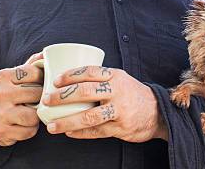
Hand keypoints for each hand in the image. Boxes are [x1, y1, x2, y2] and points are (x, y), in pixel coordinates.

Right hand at [0, 52, 43, 150]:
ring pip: (33, 115)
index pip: (34, 72)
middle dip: (41, 98)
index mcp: (2, 76)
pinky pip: (29, 131)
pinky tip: (23, 125)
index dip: (42, 79)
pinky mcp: (2, 131)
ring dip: (36, 116)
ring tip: (30, 113)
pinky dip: (30, 129)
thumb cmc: (10, 94)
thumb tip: (46, 53)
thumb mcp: (16, 77)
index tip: (39, 83)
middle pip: (36, 94)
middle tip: (36, 100)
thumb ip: (31, 65)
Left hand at [43, 66, 167, 141]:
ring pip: (88, 116)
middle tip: (47, 100)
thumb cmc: (132, 94)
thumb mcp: (120, 79)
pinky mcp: (120, 128)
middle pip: (85, 92)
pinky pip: (96, 132)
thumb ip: (100, 79)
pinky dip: (80, 133)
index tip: (55, 81)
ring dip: (67, 121)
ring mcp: (119, 110)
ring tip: (52, 125)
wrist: (158, 112)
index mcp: (115, 76)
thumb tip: (70, 80)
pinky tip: (69, 133)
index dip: (70, 75)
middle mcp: (117, 91)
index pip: (89, 71)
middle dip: (62, 97)